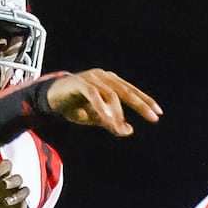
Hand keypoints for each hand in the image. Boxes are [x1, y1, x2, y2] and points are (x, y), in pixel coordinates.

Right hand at [47, 69, 162, 136]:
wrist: (49, 99)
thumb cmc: (74, 106)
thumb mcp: (96, 117)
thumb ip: (112, 122)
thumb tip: (129, 131)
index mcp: (110, 82)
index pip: (131, 91)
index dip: (145, 101)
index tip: (158, 113)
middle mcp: (103, 77)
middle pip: (126, 91)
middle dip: (141, 104)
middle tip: (153, 117)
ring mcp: (91, 78)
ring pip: (111, 94)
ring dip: (117, 112)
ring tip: (120, 127)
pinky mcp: (79, 83)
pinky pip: (93, 95)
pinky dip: (101, 107)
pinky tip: (107, 119)